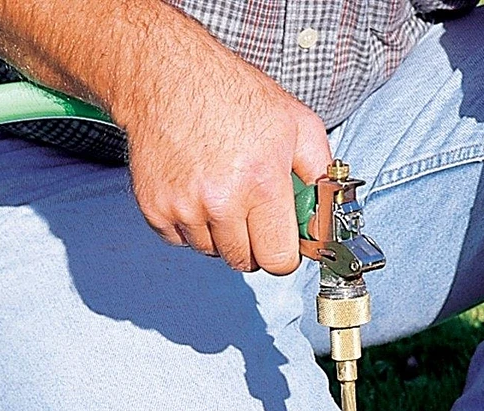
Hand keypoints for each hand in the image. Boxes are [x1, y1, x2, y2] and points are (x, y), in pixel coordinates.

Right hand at [118, 36, 330, 272]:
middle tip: (254, 213)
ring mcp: (184, 207)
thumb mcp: (298, 125)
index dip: (285, 254)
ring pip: (213, 253)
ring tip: (223, 194)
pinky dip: (192, 226)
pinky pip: (182, 242)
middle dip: (255, 245)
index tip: (283, 242)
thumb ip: (322, 174)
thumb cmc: (232, 95)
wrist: (168, 74)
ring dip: (222, 235)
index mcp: (261, 183)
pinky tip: (198, 193)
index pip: (279, 261)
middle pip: (245, 262)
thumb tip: (328, 216)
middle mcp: (221, 200)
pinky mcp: (155, 208)